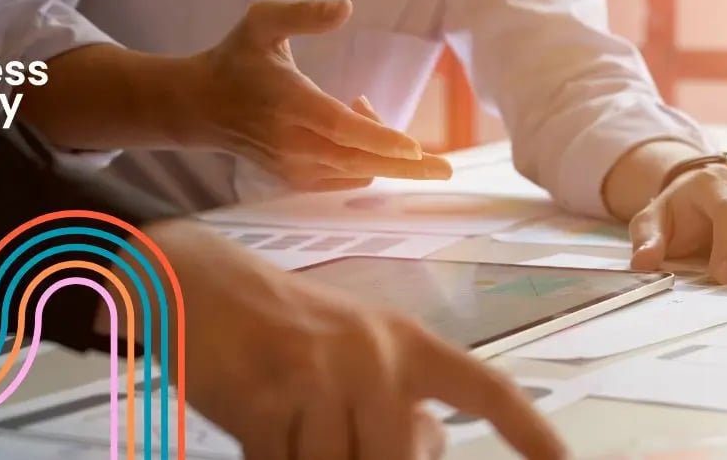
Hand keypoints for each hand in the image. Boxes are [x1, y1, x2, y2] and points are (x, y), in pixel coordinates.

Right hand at [144, 220, 564, 458]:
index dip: (531, 432)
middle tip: (324, 434)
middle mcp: (375, 354)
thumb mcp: (356, 351)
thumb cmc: (284, 330)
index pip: (486, 389)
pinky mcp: (266, 398)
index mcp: (406, 343)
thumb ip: (401, 399)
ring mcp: (321, 374)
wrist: (196, 283)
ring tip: (288, 427)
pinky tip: (259, 434)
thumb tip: (437, 444)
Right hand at [187, 0, 451, 188]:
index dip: (378, 138)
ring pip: (357, 170)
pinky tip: (358, 124)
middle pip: (359, 160)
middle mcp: (293, 143)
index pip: (340, 128)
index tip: (414, 147)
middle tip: (447, 168)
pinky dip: (366, 158)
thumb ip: (303, 14)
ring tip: (365, 105)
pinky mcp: (298, 181)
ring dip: (382, 148)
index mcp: (289, 104)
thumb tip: (345, 8)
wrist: (201, 107)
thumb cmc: (237, 59)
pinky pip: (347, 178)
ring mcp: (295, 167)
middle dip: (406, 165)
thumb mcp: (262, 22)